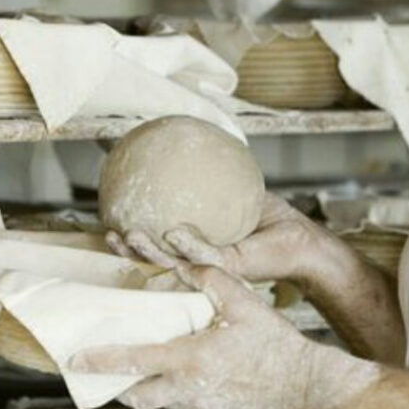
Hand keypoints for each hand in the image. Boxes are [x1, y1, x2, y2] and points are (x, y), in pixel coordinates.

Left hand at [69, 264, 378, 408]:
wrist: (307, 384)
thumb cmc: (276, 342)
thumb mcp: (245, 302)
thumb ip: (211, 280)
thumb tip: (184, 262)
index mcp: (191, 359)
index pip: (135, 361)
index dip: (101, 360)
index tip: (76, 360)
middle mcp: (190, 389)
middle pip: (138, 395)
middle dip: (120, 386)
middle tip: (111, 372)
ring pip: (164, 401)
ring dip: (156, 386)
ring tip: (162, 366)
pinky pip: (191, 406)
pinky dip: (187, 391)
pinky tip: (205, 375)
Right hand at [107, 192, 325, 284]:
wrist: (301, 241)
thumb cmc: (268, 218)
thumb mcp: (233, 190)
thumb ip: (206, 174)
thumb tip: (184, 140)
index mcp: (193, 249)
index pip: (155, 247)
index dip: (130, 240)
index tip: (107, 224)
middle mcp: (199, 262)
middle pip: (155, 261)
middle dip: (129, 253)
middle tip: (109, 235)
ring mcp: (214, 268)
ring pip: (173, 263)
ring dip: (149, 253)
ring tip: (128, 236)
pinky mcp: (233, 267)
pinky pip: (206, 254)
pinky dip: (189, 244)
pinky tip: (174, 231)